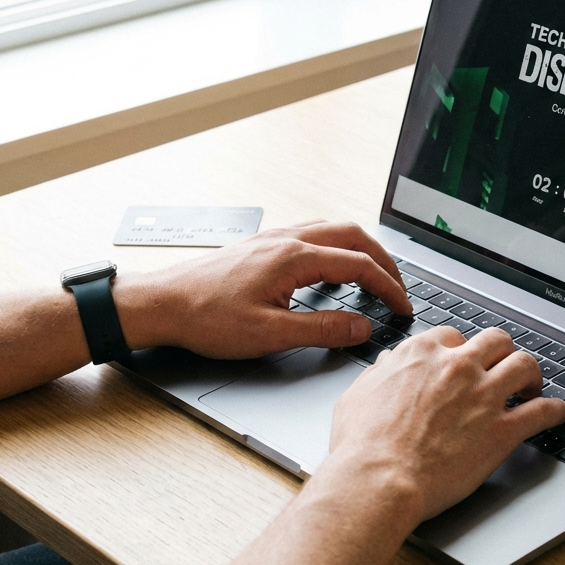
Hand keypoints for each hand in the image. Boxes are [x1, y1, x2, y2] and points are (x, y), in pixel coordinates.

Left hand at [114, 221, 412, 359]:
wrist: (162, 304)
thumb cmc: (206, 318)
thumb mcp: (270, 335)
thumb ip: (323, 329)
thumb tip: (362, 327)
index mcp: (294, 258)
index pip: (359, 265)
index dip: (388, 288)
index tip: (402, 308)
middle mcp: (287, 239)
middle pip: (353, 235)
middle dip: (383, 261)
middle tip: (398, 288)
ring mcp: (273, 238)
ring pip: (333, 229)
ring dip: (361, 249)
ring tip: (374, 275)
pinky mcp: (261, 245)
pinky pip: (312, 234)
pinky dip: (336, 247)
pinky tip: (331, 268)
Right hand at [326, 326, 564, 523]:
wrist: (378, 478)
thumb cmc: (362, 444)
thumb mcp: (359, 394)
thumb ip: (381, 374)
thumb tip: (389, 364)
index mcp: (423, 354)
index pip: (454, 337)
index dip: (461, 351)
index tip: (463, 364)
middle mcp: (458, 367)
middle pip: (495, 341)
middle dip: (501, 353)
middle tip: (502, 367)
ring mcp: (484, 396)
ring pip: (525, 365)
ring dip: (532, 374)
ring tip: (532, 385)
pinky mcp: (502, 430)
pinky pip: (542, 411)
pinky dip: (555, 410)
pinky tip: (556, 413)